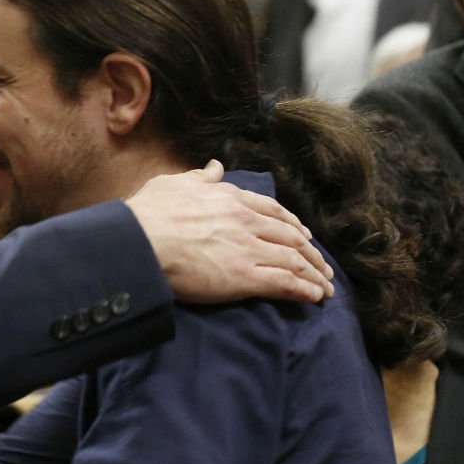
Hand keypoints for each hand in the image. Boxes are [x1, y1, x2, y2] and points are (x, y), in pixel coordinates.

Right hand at [125, 160, 334, 303]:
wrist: (139, 240)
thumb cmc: (149, 212)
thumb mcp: (174, 184)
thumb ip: (200, 177)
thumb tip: (214, 166)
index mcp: (231, 199)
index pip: (273, 211)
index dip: (293, 225)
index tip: (304, 236)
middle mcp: (246, 221)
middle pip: (290, 237)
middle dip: (311, 254)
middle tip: (322, 268)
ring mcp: (247, 249)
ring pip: (293, 260)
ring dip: (313, 275)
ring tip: (324, 288)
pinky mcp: (243, 276)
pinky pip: (284, 283)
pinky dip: (303, 290)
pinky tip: (314, 297)